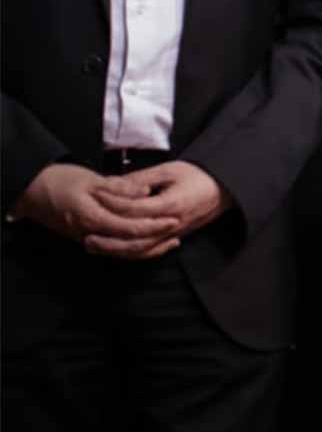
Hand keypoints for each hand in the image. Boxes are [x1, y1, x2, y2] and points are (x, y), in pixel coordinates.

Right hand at [9, 162, 181, 257]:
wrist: (33, 191)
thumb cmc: (61, 181)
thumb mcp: (91, 180)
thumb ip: (119, 188)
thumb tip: (144, 192)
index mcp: (92, 218)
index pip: (129, 228)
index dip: (153, 226)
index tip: (174, 219)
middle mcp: (90, 234)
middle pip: (129, 246)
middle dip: (156, 240)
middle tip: (178, 231)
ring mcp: (88, 238)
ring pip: (123, 252)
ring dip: (148, 248)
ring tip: (171, 240)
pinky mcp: (88, 238)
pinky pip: (115, 249)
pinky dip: (134, 248)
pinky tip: (148, 241)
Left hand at [95, 161, 232, 251]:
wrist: (224, 189)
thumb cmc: (198, 175)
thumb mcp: (170, 169)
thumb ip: (142, 178)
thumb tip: (115, 184)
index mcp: (169, 204)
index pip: (134, 209)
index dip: (112, 203)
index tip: (95, 197)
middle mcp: (171, 224)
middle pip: (134, 239)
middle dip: (109, 240)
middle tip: (85, 236)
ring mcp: (174, 234)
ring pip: (141, 250)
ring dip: (116, 250)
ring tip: (95, 246)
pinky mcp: (175, 237)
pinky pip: (151, 250)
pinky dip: (133, 253)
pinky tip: (118, 250)